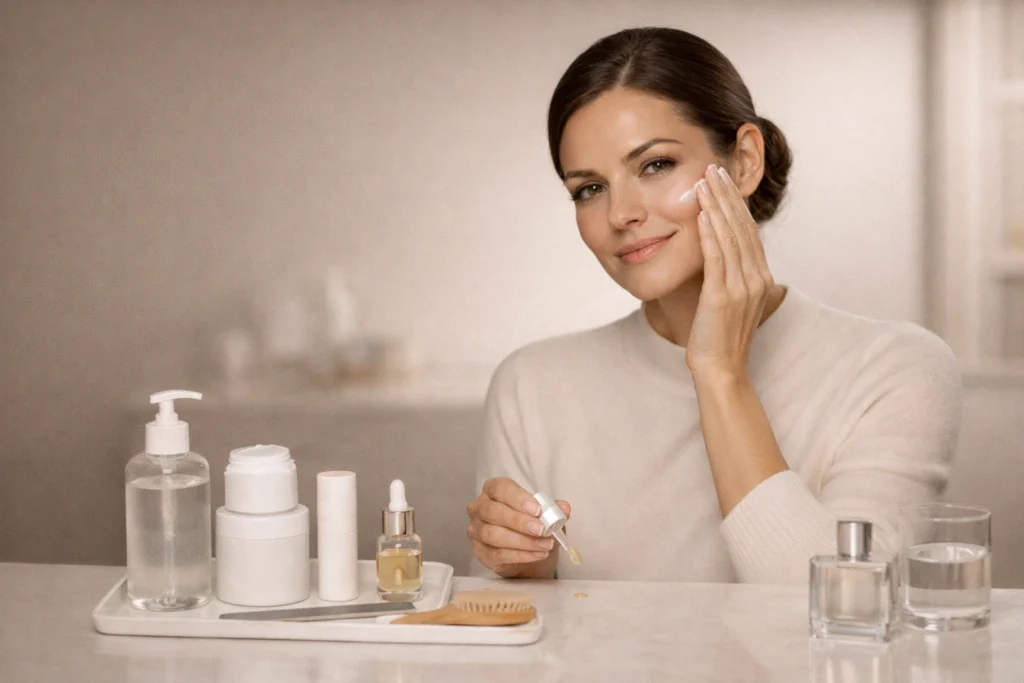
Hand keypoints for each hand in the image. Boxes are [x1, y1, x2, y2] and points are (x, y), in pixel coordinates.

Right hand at [466, 477, 571, 577]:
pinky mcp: (480, 552)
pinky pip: (498, 553)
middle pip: (493, 511)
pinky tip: (538, 554)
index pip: (499, 488)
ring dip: (523, 541)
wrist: (528, 555)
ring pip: (494, 534)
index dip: (517, 498)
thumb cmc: (532, 526)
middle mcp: (480, 508)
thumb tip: (563, 507)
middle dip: (519, 521)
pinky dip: (521, 555)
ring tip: (545, 545)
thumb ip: (554, 510)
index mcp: (493, 490)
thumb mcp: (546, 515)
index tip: (537, 509)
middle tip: (542, 530)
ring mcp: (476, 530)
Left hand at [686, 164, 775, 378]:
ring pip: (729, 237)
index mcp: (761, 277)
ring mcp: (742, 288)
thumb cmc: (719, 338)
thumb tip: (723, 256)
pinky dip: (708, 233)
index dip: (735, 203)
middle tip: (714, 168)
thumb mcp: (732, 302)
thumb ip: (733, 278)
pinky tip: (700, 213)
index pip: (748, 231)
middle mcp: (757, 278)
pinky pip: (716, 258)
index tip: (723, 180)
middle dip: (726, 195)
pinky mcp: (723, 297)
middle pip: (741, 227)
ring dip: (715, 206)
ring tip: (703, 182)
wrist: (720, 370)